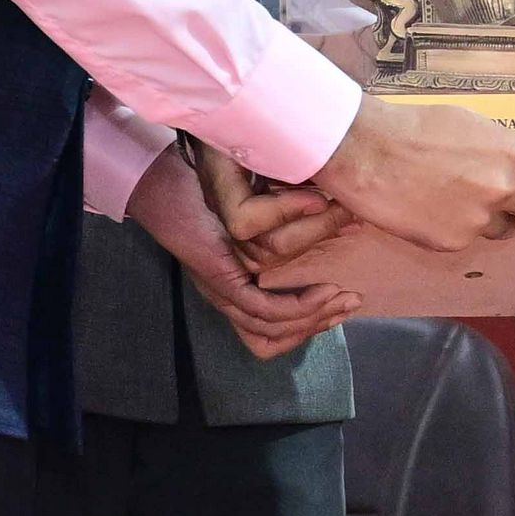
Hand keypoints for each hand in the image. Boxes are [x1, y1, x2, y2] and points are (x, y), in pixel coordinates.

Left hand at [130, 145, 359, 358]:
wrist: (163, 177)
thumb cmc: (203, 186)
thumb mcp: (253, 210)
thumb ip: (286, 226)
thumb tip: (341, 223)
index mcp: (230, 287)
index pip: (269, 332)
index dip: (306, 325)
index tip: (338, 304)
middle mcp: (224, 297)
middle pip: (273, 338)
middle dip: (318, 324)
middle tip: (351, 304)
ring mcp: (221, 291)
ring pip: (272, 328)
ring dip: (314, 318)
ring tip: (342, 298)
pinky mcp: (221, 279)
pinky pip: (263, 310)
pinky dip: (297, 308)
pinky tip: (322, 292)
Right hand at [309, 95, 514, 251]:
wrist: (363, 150)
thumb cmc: (416, 128)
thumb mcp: (474, 125)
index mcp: (510, 151)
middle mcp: (501, 187)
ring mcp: (477, 219)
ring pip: (504, 229)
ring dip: (493, 219)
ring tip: (454, 194)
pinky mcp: (452, 242)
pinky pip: (470, 242)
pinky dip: (458, 230)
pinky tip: (432, 208)